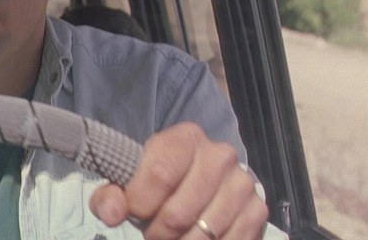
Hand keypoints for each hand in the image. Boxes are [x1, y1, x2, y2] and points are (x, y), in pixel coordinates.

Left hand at [89, 122, 267, 238]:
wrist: (195, 180)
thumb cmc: (155, 182)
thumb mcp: (128, 180)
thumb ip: (110, 195)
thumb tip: (112, 213)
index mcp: (185, 138)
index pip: (160, 176)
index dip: (139, 203)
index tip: (132, 213)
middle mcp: (220, 155)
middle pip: (179, 212)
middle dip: (158, 232)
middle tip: (153, 232)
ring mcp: (242, 183)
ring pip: (203, 234)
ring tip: (171, 237)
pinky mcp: (258, 210)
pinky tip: (193, 239)